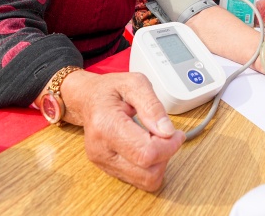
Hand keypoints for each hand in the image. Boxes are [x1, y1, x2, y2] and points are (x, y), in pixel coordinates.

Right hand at [63, 71, 184, 190]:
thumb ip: (152, 106)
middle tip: (168, 136)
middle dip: (166, 156)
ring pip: (144, 181)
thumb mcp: (135, 83)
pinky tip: (147, 146)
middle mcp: (101, 150)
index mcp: (106, 125)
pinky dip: (149, 167)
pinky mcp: (108, 170)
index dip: (169, 146)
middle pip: (147, 173)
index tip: (176, 134)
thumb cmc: (110, 90)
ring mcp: (103, 163)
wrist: (88, 99)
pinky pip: (138, 179)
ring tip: (156, 141)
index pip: (146, 153)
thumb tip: (167, 131)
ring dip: (159, 163)